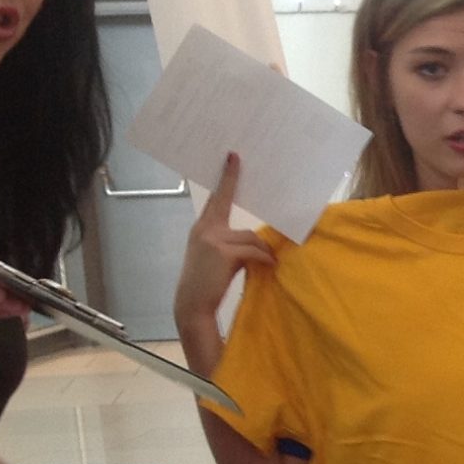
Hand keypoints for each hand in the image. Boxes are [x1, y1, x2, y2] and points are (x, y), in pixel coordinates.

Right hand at [172, 154, 273, 334]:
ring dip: (262, 250)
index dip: (225, 179)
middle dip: (231, 180)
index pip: (216, 199)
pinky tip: (270, 266)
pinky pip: (254, 251)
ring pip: (251, 236)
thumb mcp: (218, 256)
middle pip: (225, 202)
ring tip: (268, 262)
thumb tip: (259, 238)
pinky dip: (265, 259)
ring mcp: (212, 239)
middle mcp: (204, 229)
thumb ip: (232, 241)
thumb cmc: (208, 282)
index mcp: (202, 228)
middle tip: (236, 158)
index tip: (232, 158)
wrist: (193, 305)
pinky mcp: (223, 252)